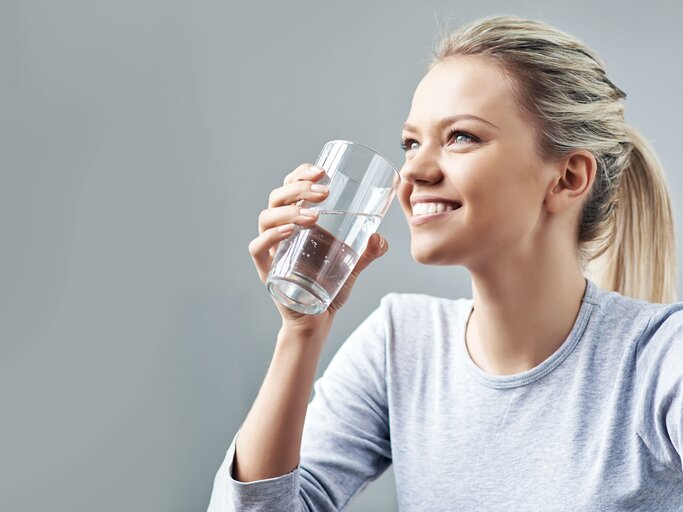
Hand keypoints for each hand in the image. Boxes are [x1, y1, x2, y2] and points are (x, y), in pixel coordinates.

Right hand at [248, 163, 388, 334]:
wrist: (318, 320)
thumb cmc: (330, 288)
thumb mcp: (353, 265)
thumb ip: (367, 251)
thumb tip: (379, 237)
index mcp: (296, 222)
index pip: (290, 188)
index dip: (301, 174)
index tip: (322, 172)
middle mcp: (279, 231)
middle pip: (277, 197)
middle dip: (299, 188)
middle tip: (324, 192)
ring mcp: (271, 250)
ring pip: (266, 217)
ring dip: (289, 210)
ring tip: (313, 215)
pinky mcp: (267, 270)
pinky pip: (258, 248)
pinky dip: (271, 236)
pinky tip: (289, 232)